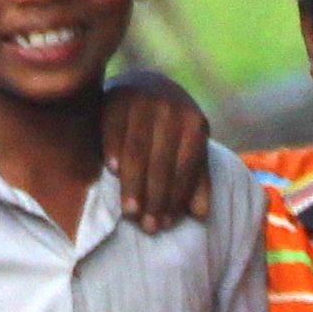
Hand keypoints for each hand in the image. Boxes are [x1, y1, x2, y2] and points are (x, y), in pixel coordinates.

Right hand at [98, 69, 213, 231]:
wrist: (144, 85)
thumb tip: (201, 215)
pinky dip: (113, 148)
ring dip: (134, 183)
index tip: (165, 225)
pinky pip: (114, 127)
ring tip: (130, 212)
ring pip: (138, 149)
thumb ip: (195, 179)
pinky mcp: (118, 95)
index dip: (176, 198)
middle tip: (147, 227)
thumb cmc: (169, 128)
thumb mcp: (187, 148)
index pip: (185, 167)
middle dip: (155, 198)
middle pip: (162, 162)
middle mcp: (172, 108)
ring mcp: (145, 100)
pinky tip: (111, 171)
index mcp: (194, 123)